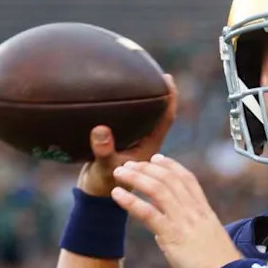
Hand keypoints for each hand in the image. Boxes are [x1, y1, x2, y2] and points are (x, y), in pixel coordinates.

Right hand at [77, 74, 177, 196]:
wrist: (97, 196)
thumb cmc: (105, 183)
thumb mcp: (105, 167)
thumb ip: (104, 150)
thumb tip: (102, 129)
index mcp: (150, 145)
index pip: (165, 118)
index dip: (170, 98)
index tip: (168, 79)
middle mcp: (146, 140)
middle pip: (158, 113)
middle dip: (159, 93)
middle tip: (155, 71)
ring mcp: (135, 141)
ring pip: (144, 116)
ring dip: (145, 100)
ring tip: (138, 77)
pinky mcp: (122, 141)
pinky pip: (128, 120)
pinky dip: (126, 108)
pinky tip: (115, 95)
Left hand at [111, 155, 241, 267]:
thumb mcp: (208, 243)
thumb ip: (188, 235)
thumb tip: (166, 236)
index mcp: (205, 212)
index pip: (188, 179)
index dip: (171, 166)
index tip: (157, 158)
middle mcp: (194, 211)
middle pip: (169, 179)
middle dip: (147, 168)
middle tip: (129, 164)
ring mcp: (183, 221)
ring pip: (157, 189)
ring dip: (136, 178)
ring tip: (119, 173)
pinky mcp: (172, 235)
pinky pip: (148, 213)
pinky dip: (130, 200)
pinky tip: (117, 194)